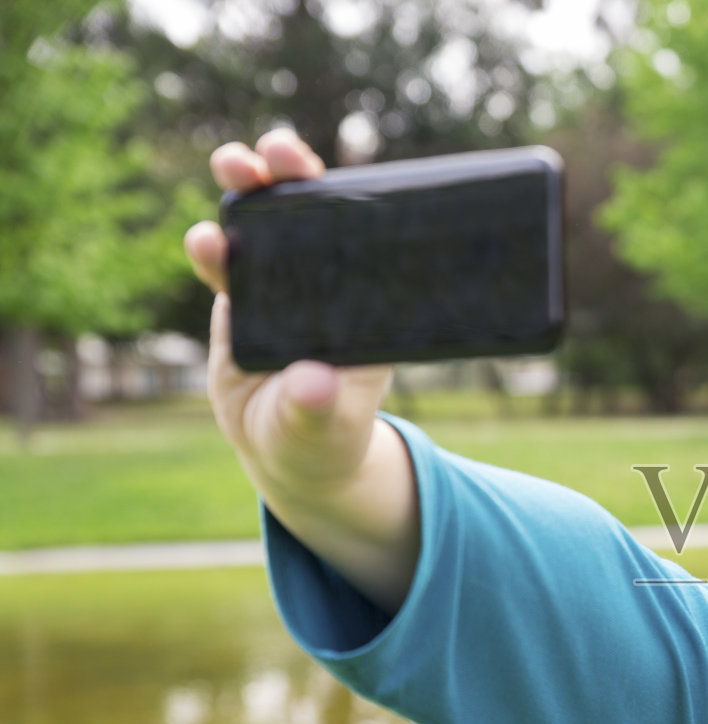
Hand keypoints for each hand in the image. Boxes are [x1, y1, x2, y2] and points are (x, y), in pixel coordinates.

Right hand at [184, 129, 394, 502]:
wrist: (288, 449)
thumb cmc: (325, 435)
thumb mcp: (327, 425)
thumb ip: (319, 406)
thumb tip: (311, 384)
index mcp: (363, 301)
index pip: (360, 237)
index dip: (347, 199)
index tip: (334, 176)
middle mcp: (325, 284)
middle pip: (310, 216)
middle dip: (293, 175)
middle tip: (278, 151)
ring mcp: (281, 286)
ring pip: (262, 227)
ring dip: (247, 190)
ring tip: (234, 165)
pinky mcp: (242, 299)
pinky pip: (227, 264)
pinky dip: (213, 247)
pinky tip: (204, 239)